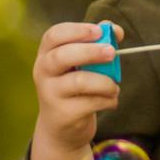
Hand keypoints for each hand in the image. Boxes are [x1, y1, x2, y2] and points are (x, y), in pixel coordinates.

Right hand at [25, 20, 124, 159]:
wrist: (61, 129)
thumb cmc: (75, 89)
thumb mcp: (81, 66)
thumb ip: (97, 45)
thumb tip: (116, 30)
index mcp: (46, 54)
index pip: (54, 35)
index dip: (77, 30)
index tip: (99, 30)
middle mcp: (43, 72)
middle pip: (62, 56)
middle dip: (90, 51)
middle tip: (112, 52)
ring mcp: (50, 94)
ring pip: (79, 81)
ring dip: (105, 82)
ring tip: (114, 87)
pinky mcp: (63, 114)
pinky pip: (90, 102)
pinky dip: (108, 100)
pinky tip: (111, 101)